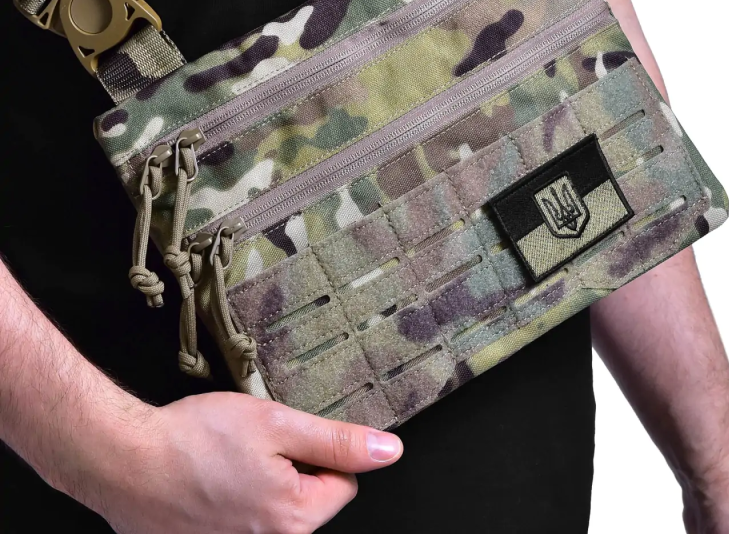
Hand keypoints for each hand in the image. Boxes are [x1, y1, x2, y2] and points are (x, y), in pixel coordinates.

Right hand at [80, 392, 402, 533]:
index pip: (342, 481)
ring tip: (227, 460)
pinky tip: (209, 478)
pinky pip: (241, 520)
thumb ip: (337, 441)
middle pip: (308, 498)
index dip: (318, 450)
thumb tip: (390, 451)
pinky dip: (232, 497)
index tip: (286, 437)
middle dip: (290, 466)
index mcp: (294, 518)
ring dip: (260, 481)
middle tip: (253, 445)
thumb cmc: (195, 439)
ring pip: (274, 507)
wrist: (123, 459)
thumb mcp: (277, 424)